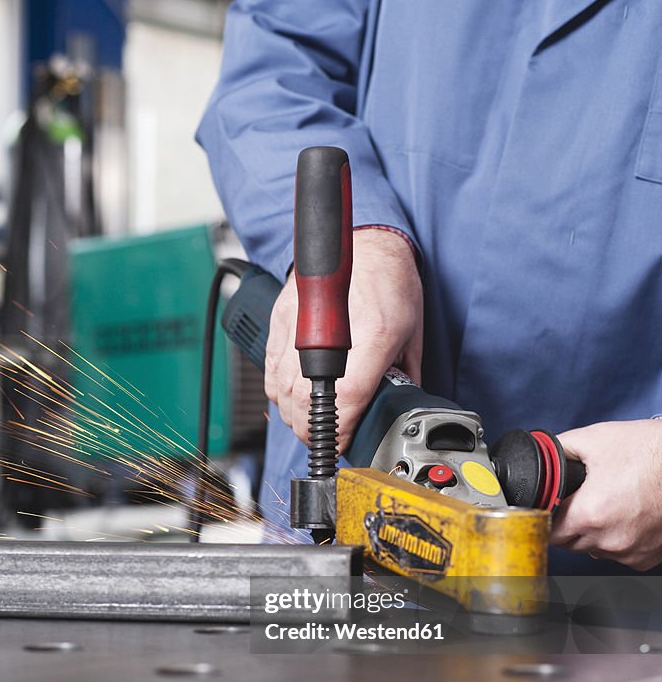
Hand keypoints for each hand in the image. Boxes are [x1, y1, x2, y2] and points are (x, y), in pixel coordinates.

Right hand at [265, 228, 422, 452]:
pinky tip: (289, 398)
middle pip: (304, 400)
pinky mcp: (281, 317)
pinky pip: (269, 367)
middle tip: (324, 438)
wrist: (365, 241)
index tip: (342, 441)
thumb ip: (405, 374)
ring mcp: (300, 322)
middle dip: (312, 430)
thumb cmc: (390, 282)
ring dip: (292, 414)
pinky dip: (276, 390)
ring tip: (307, 422)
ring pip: (281, 389)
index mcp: (373, 335)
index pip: (346, 398)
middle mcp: (331, 330)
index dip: (340, 429)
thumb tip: (397, 406)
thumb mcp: (412, 333)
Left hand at [551, 420, 661, 570]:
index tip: (554, 506)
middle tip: (584, 499)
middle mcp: (609, 540)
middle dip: (570, 523)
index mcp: (589, 515)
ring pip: (595, 549)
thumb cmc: (651, 451)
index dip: (548, 516)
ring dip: (595, 533)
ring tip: (610, 503)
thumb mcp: (595, 439)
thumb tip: (542, 455)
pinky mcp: (648, 558)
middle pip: (570, 542)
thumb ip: (559, 449)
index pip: (549, 531)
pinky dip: (620, 539)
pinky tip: (627, 516)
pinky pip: (621, 554)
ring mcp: (630, 552)